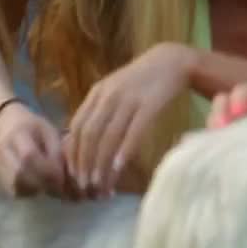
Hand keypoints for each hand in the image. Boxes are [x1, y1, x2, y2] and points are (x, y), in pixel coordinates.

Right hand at [0, 102, 68, 197]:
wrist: (7, 125)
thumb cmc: (34, 128)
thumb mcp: (49, 132)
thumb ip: (57, 151)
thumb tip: (66, 175)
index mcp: (17, 134)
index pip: (29, 156)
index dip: (47, 170)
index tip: (62, 176)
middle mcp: (2, 150)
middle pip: (19, 174)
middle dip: (43, 183)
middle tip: (60, 187)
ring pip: (15, 185)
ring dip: (36, 190)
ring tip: (50, 186)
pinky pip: (12, 190)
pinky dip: (28, 192)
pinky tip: (38, 186)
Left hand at [66, 43, 194, 196]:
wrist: (172, 61)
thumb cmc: (144, 80)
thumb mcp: (116, 90)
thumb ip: (101, 110)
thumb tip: (88, 142)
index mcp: (97, 92)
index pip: (78, 126)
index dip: (74, 152)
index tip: (74, 174)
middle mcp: (108, 96)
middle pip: (89, 134)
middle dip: (85, 163)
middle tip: (85, 186)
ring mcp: (128, 100)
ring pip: (108, 136)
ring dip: (102, 163)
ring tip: (101, 183)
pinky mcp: (148, 105)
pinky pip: (132, 132)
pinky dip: (123, 151)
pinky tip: (119, 167)